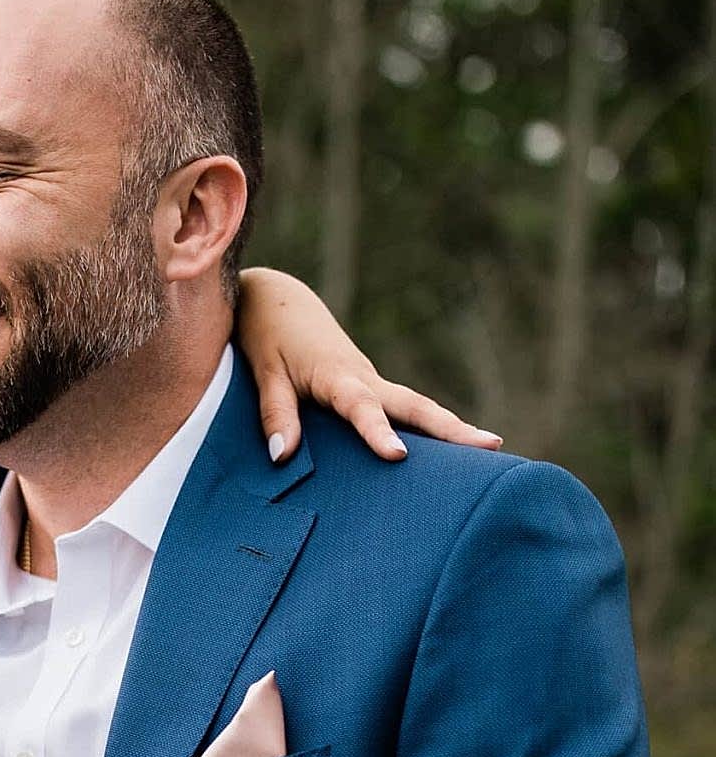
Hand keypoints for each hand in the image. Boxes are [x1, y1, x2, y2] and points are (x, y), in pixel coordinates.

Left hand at [235, 264, 502, 465]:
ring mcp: (372, 381)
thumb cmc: (267, 336)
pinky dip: (431, 426)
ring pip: (417, 406)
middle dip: (451, 428)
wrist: (279, 300)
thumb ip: (275, 413)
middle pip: (413, 405)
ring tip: (492, 448)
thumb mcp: (263, 373)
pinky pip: (405, 410)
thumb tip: (283, 456)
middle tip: (491, 446)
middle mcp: (363, 377)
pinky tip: (453, 449)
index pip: (361, 407)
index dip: (378, 430)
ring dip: (452, 427)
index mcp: (335, 375)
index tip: (398, 455)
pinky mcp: (371, 387)